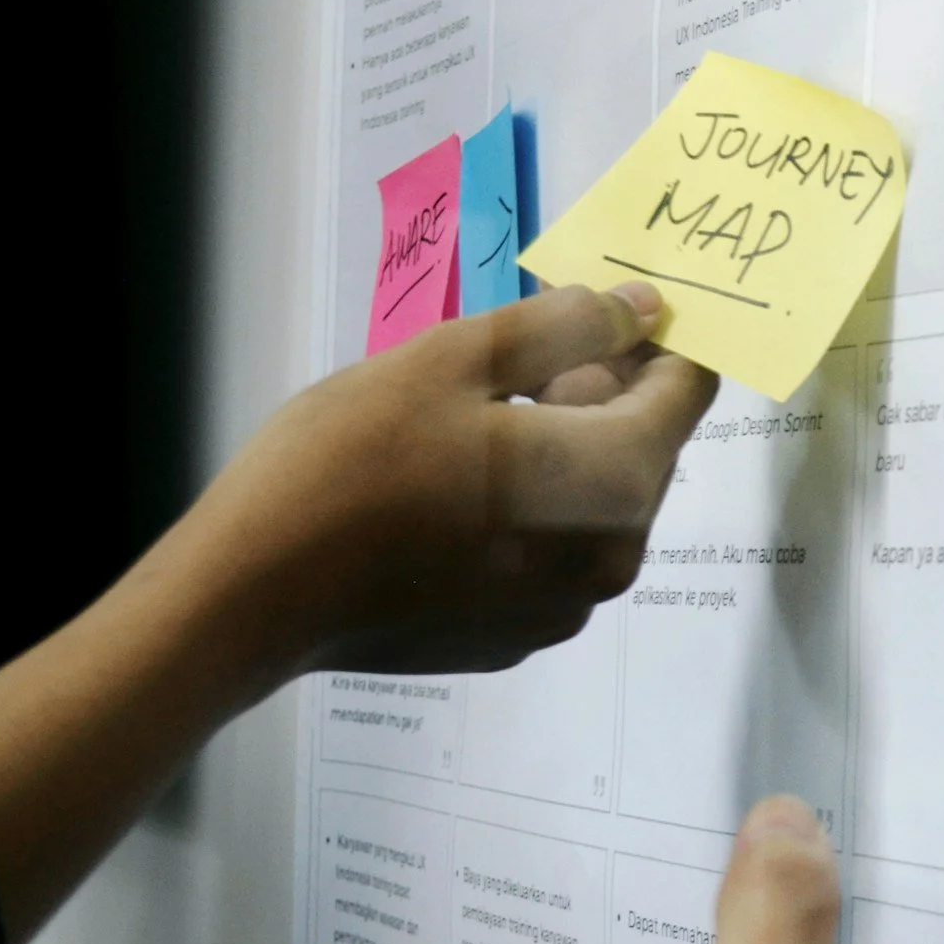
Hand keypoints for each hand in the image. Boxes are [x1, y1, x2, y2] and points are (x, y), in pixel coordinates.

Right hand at [195, 281, 716, 677]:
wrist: (255, 592)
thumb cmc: (351, 459)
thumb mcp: (457, 358)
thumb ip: (567, 325)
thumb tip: (643, 308)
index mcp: (614, 480)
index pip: (688, 390)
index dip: (655, 339)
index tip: (599, 311)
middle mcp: (614, 555)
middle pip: (647, 447)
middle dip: (600, 391)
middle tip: (504, 363)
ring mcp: (567, 607)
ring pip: (599, 500)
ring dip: (561, 448)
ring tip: (467, 422)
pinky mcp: (519, 635)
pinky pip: (555, 550)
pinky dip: (530, 508)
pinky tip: (451, 489)